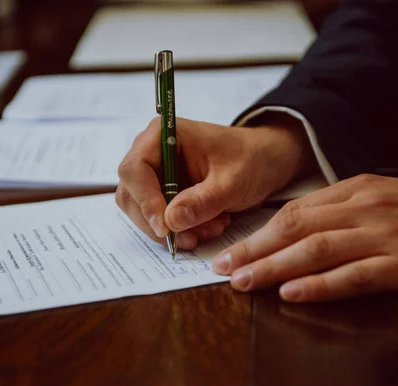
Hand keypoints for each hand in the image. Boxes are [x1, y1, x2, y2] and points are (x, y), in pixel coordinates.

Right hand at [115, 116, 313, 248]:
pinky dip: (179, 230)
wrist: (265, 161)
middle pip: (132, 194)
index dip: (145, 200)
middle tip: (191, 237)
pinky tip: (206, 227)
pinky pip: (158, 218)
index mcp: (163, 134)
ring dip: (172, 229)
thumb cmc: (251, 159)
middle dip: (159, 221)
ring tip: (209, 229)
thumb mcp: (232, 182)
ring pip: (142, 211)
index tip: (164, 227)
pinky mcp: (162, 192)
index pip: (134, 169)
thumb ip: (202, 201)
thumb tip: (170, 220)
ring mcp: (155, 174)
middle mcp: (151, 152)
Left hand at [212, 174, 397, 304]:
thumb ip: (336, 210)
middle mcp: (365, 208)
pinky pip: (354, 275)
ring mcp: (385, 235)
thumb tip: (287, 231)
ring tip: (244, 281)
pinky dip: (320, 284)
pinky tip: (292, 292)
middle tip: (223, 268)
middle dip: (255, 250)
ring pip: (317, 250)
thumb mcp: (378, 197)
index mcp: (354, 189)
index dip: (257, 233)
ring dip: (275, 267)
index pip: (293, 212)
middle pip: (297, 229)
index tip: (229, 250)